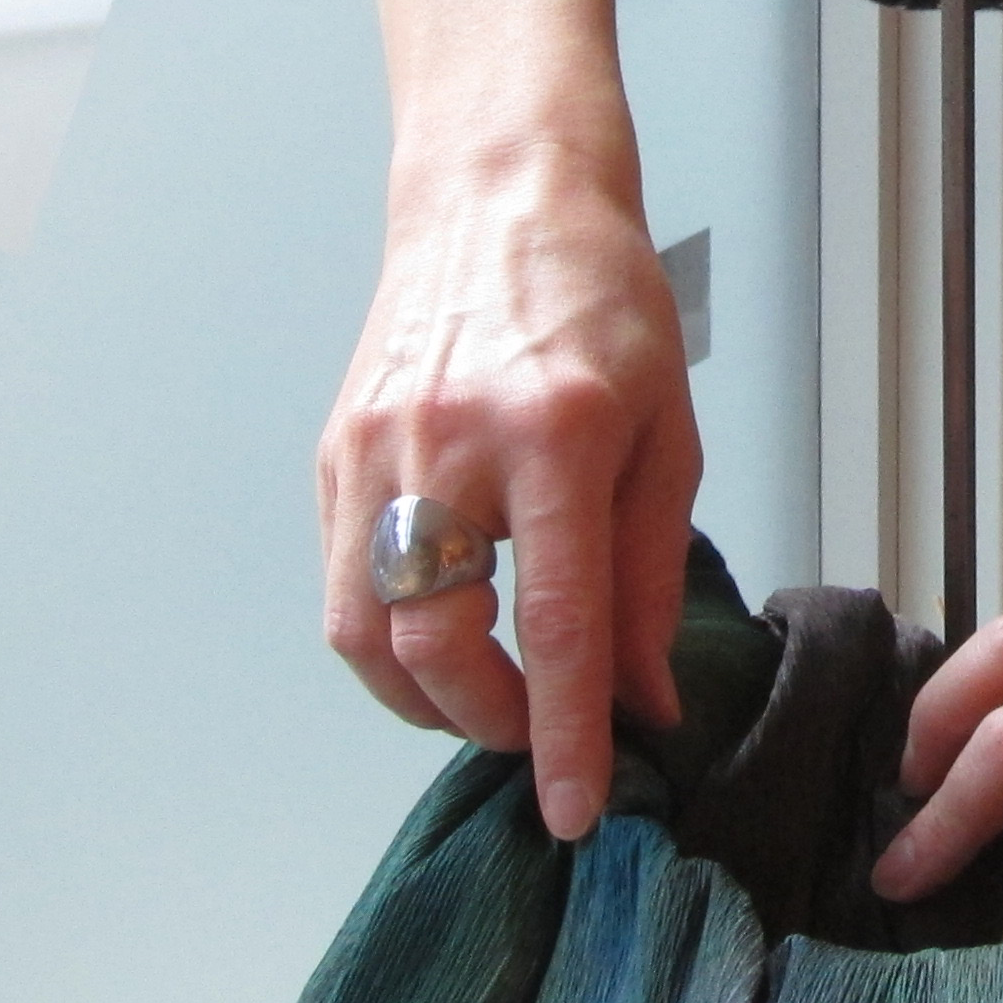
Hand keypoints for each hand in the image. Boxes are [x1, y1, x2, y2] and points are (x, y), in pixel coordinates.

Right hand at [317, 133, 701, 840]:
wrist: (502, 194)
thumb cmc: (602, 299)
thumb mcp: (667, 430)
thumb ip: (650, 572)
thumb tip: (644, 698)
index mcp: (557, 435)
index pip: (558, 623)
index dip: (568, 733)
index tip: (579, 808)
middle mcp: (451, 446)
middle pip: (438, 646)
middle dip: (492, 724)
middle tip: (546, 741)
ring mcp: (377, 451)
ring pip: (367, 635)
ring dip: (427, 699)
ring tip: (492, 702)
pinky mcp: (335, 454)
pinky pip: (346, 586)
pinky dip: (391, 641)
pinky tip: (445, 639)